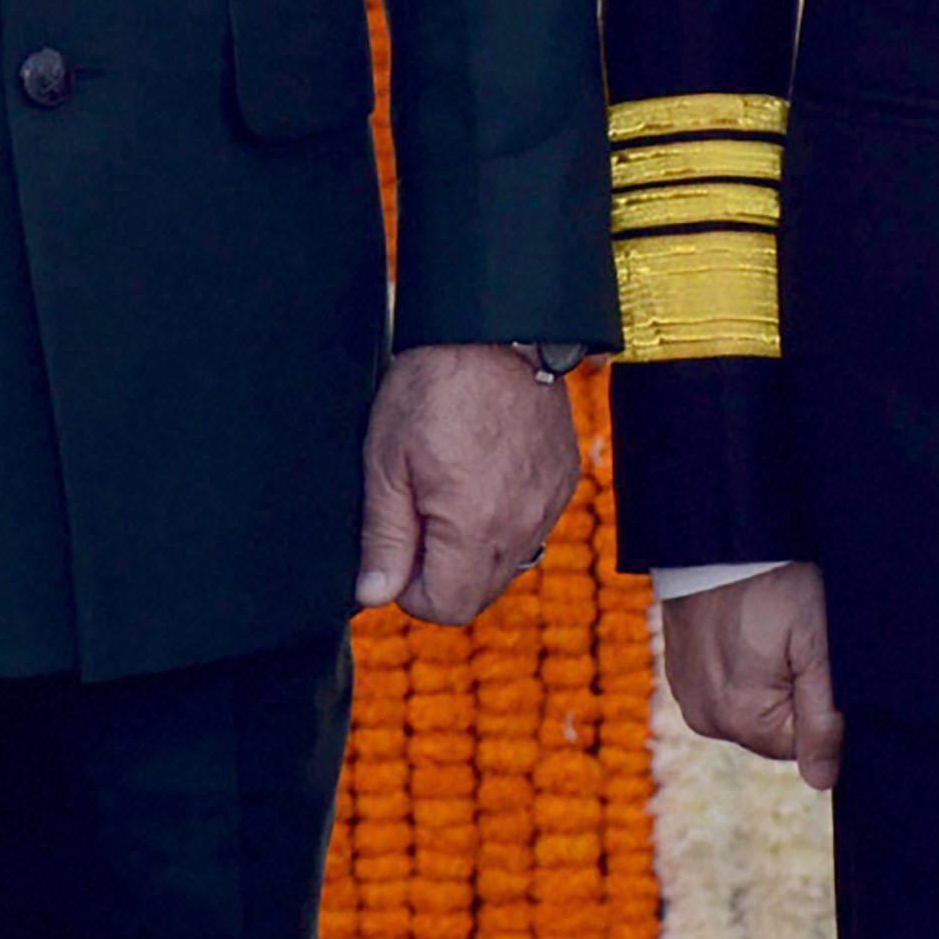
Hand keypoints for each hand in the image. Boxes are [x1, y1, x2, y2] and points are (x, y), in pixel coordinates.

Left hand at [357, 345, 586, 623]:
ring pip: (509, 562)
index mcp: (476, 526)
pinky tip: (483, 474)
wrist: (493, 330)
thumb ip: (384, 539)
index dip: (411, 589)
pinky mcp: (563, 478)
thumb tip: (375, 596)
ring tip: (449, 490)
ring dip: (475, 547)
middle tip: (418, 515)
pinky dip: (505, 517)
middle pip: (481, 593)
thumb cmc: (433, 388)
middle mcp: (523, 523)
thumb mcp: (387, 464)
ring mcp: (549, 501)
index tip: (399, 547)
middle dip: (443, 572)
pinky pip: (533, 525)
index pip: (447, 607)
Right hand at [663, 562, 843, 787]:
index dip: (821, 703)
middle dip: (791, 690)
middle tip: (793, 635)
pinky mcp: (678, 670)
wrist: (719, 531)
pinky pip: (722, 685)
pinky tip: (744, 625)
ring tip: (767, 626)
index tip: (816, 656)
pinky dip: (739, 663)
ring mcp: (687, 694)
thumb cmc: (776, 582)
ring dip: (765, 677)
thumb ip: (822, 718)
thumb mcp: (815, 645)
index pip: (803, 744)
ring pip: (748, 706)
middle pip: (774, 727)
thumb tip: (823, 781)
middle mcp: (706, 718)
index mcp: (741, 718)